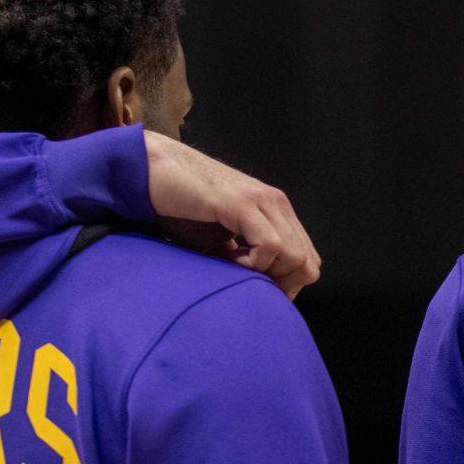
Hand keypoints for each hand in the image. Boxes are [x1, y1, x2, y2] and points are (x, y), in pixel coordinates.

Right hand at [142, 135, 320, 297]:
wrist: (154, 172)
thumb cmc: (183, 209)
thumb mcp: (223, 240)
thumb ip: (246, 257)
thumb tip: (260, 291)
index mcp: (277, 213)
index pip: (309, 261)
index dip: (287, 285)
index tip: (255, 288)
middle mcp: (277, 205)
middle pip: (308, 265)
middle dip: (280, 285)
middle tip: (245, 282)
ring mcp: (263, 201)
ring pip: (295, 257)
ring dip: (263, 274)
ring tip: (229, 264)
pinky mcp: (242, 203)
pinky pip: (270, 246)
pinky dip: (250, 264)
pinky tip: (225, 257)